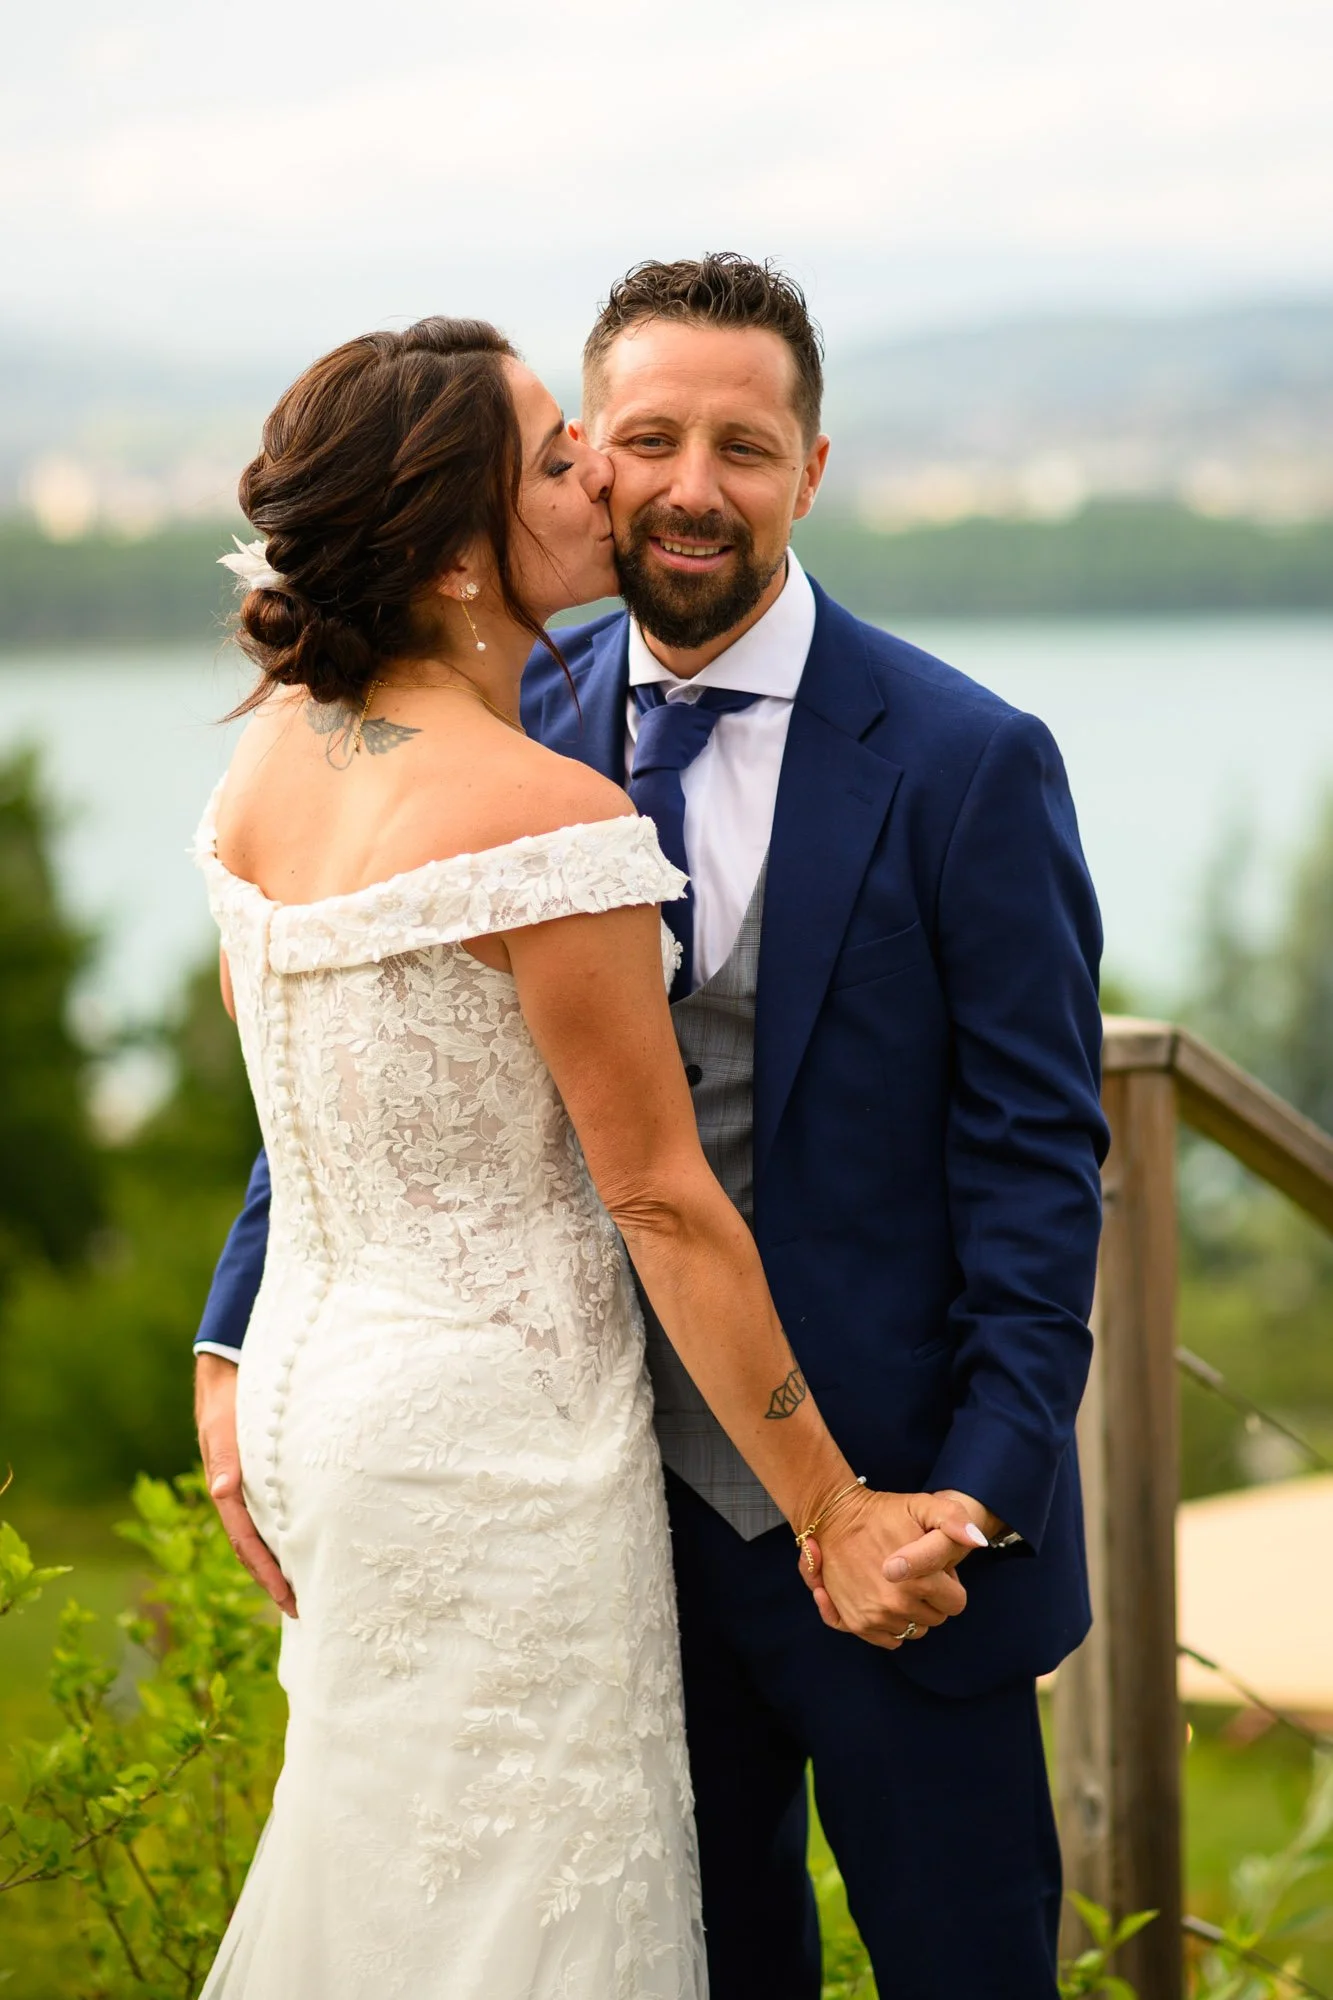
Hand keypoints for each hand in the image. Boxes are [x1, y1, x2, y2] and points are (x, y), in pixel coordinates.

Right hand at [195, 1354, 296, 1617]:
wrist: (229, 1371)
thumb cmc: (230, 1398)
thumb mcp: (225, 1426)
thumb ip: (225, 1458)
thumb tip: (222, 1491)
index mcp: (226, 1489)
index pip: (245, 1541)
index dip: (266, 1571)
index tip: (288, 1596)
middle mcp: (236, 1494)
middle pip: (252, 1548)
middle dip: (273, 1579)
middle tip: (300, 1608)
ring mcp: (246, 1487)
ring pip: (261, 1534)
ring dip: (278, 1562)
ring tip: (303, 1587)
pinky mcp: (257, 1476)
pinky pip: (270, 1514)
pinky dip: (282, 1536)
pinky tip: (301, 1543)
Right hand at [799, 1489, 984, 1647]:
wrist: (834, 1519)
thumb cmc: (882, 1512)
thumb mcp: (923, 1505)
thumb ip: (955, 1520)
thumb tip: (979, 1541)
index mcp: (919, 1580)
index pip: (956, 1603)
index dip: (949, 1584)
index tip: (935, 1569)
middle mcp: (897, 1605)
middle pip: (936, 1618)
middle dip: (932, 1599)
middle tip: (916, 1574)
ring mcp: (875, 1617)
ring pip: (914, 1630)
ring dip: (912, 1612)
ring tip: (899, 1583)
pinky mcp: (857, 1623)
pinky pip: (891, 1640)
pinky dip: (892, 1626)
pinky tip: (884, 1599)